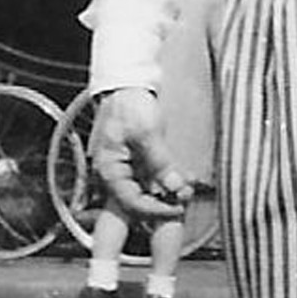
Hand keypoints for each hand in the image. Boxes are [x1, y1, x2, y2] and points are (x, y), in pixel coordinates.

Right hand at [88, 88, 191, 225]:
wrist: (126, 87)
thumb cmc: (129, 105)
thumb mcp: (146, 132)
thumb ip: (160, 162)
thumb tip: (174, 187)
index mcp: (109, 170)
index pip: (132, 203)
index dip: (156, 210)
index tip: (177, 207)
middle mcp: (113, 175)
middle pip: (138, 203)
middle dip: (163, 205)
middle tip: (184, 200)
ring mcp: (124, 171)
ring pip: (146, 194)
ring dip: (167, 194)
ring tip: (187, 188)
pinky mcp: (135, 165)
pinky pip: (150, 181)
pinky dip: (166, 183)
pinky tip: (183, 180)